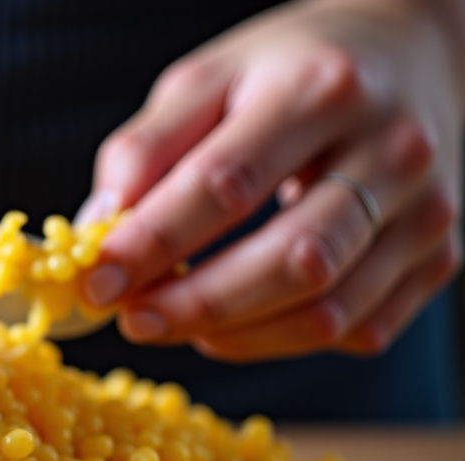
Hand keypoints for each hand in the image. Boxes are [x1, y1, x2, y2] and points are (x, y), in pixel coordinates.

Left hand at [79, 0, 462, 360]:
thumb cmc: (289, 71)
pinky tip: (234, 324)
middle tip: (132, 319)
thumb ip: (144, 150)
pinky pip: (358, 330)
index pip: (227, 184)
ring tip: (171, 323)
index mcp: (320, 90)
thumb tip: (98, 230)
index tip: (96, 280)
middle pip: (292, 259)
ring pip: (328, 309)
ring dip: (234, 334)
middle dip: (197, 303)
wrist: (409, 54)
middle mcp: (391, 149)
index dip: (153, 242)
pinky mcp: (438, 257)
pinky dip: (282, 341)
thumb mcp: (206, 80)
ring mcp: (426, 210)